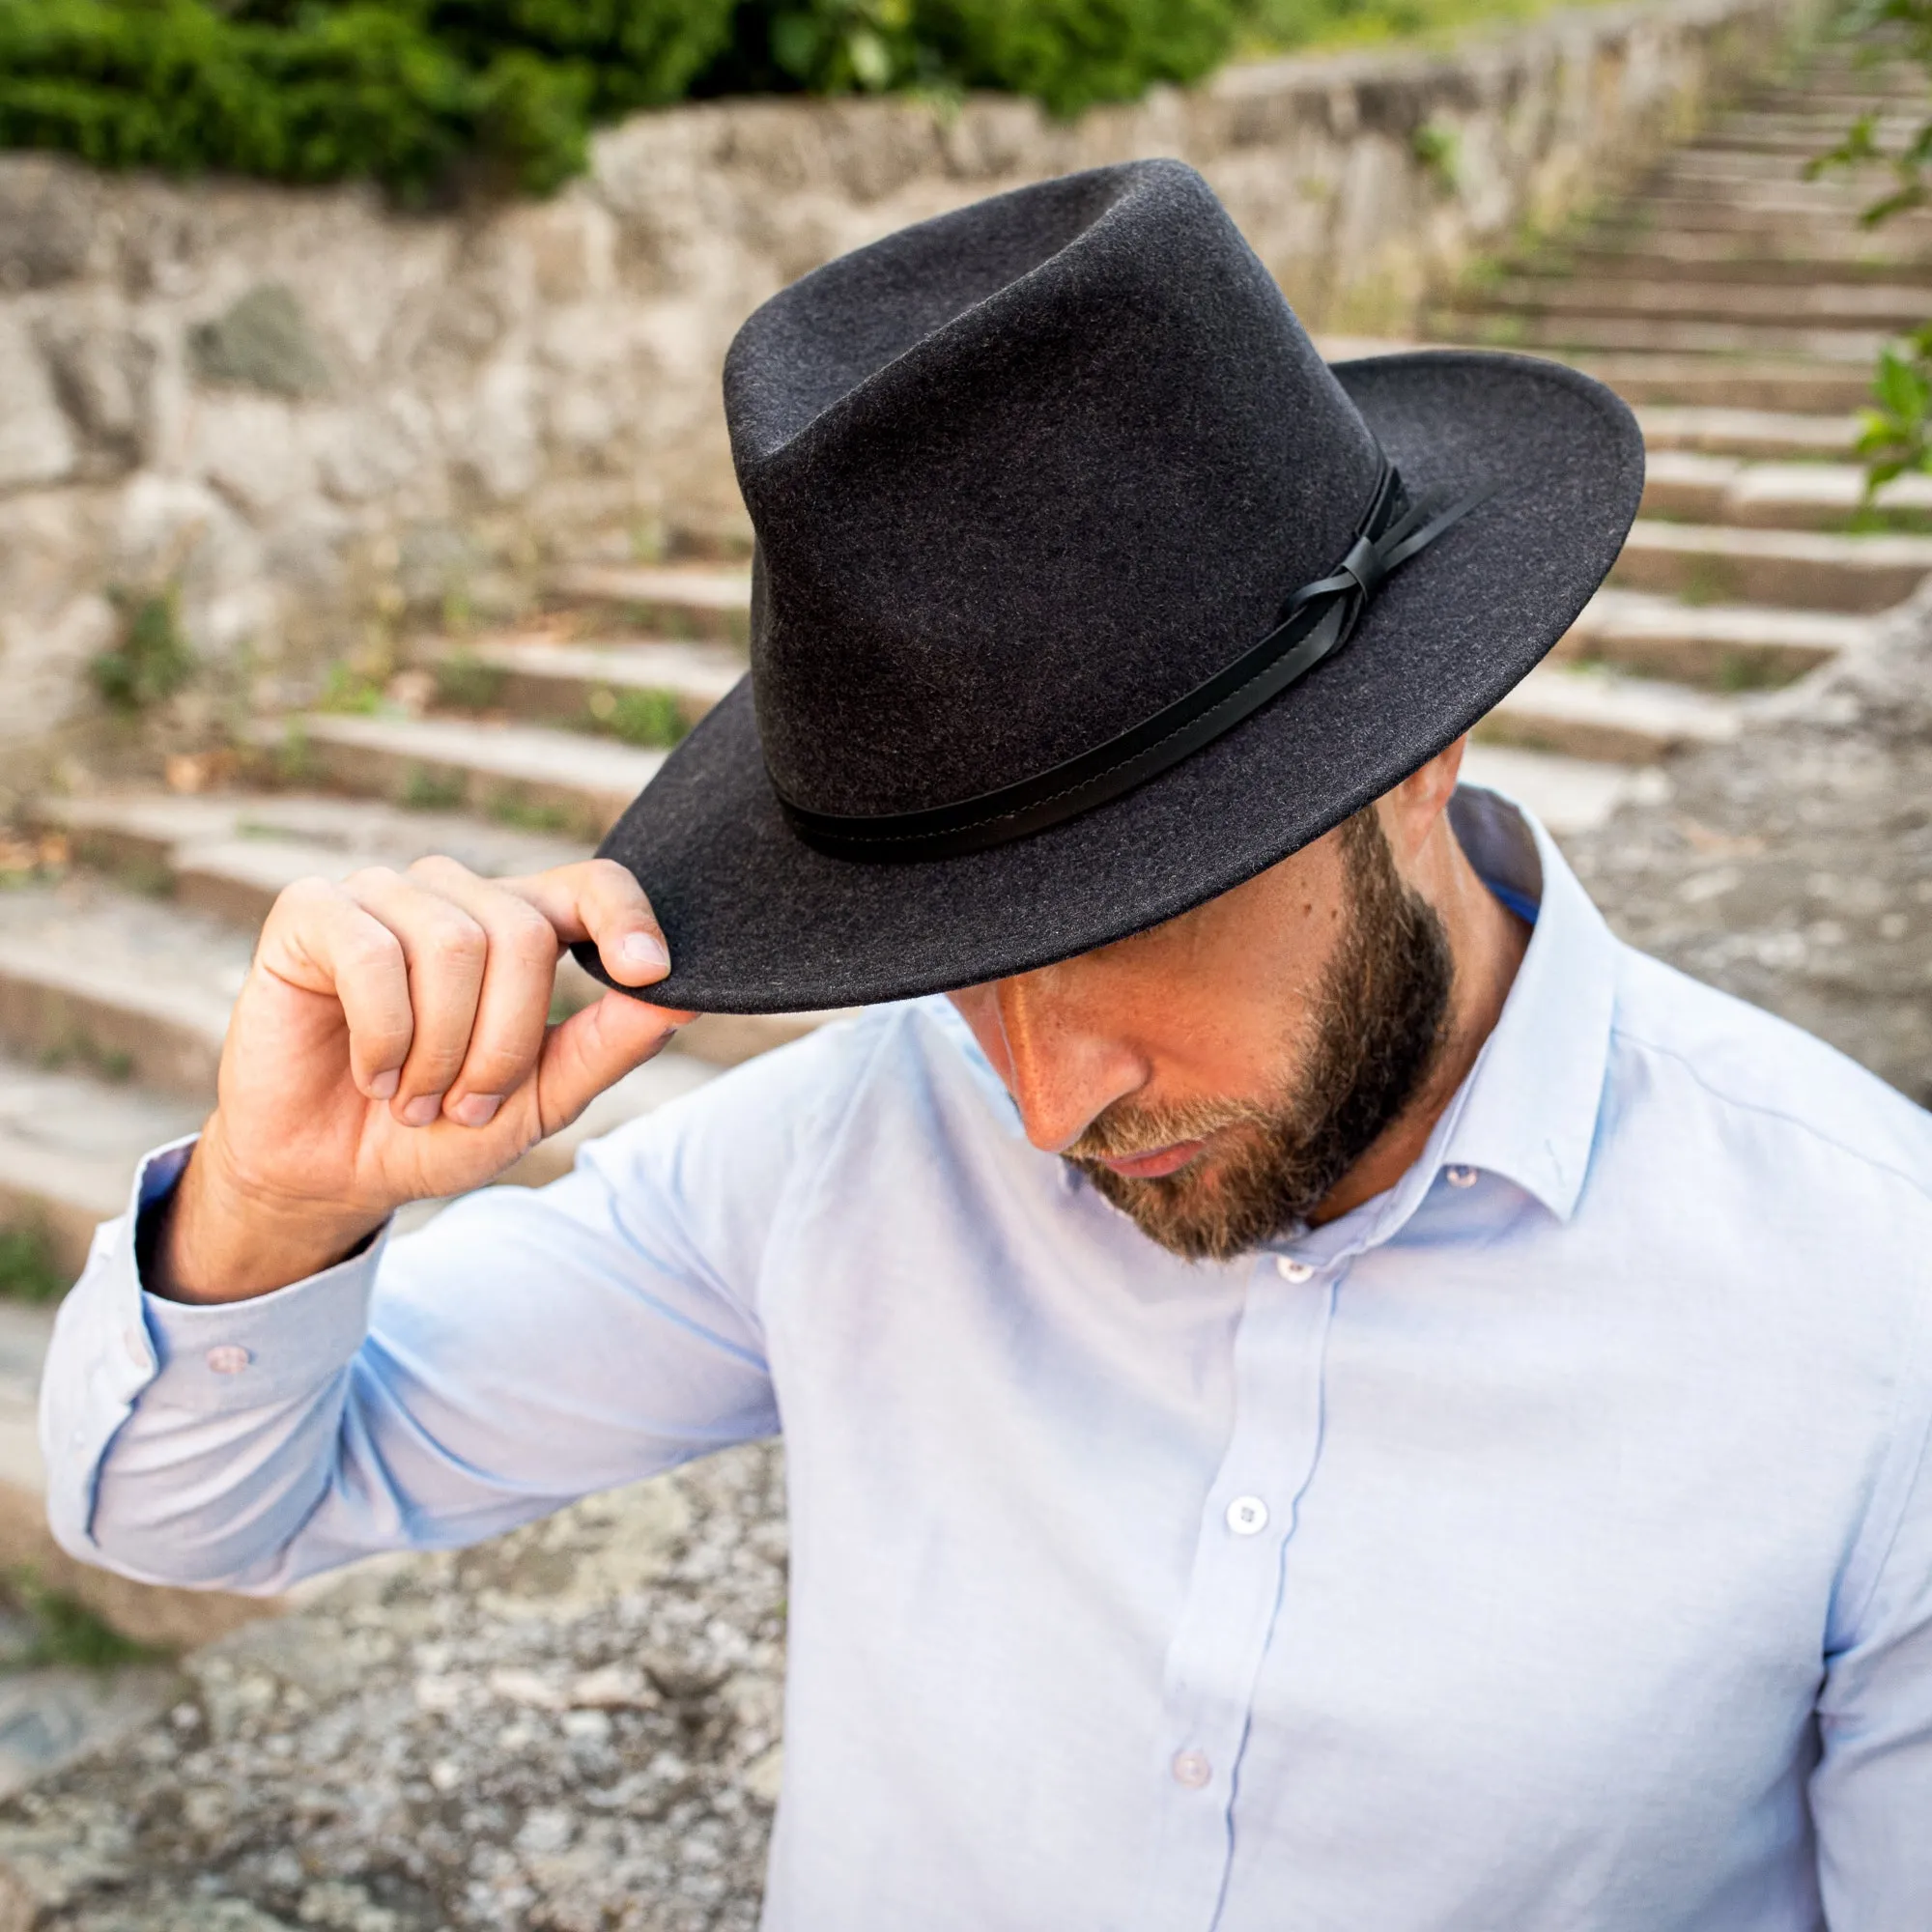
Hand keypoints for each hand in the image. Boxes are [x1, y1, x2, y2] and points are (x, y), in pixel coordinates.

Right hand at [157, 857, 693, 1303]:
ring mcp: (382, 893)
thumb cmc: (434, 1129)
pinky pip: (374, 954)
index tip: (649, 973)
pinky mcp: (311, 911)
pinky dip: (384, 1035)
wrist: (326, 1174)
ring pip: (455, 945)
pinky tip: (372, 1074)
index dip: (626, 918)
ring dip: (440, 1050)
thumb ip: (606, 1046)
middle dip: (503, 1042)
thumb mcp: (538, 1101)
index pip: (592, 885)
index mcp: (518, 927)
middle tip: (466, 1103)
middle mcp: (455, 896)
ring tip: (414, 1097)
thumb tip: (682, 999)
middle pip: (524, 933)